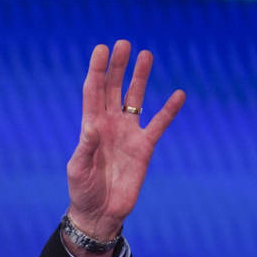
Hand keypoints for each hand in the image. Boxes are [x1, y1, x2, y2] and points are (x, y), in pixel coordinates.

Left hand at [64, 40, 184, 256]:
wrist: (100, 212)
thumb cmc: (82, 191)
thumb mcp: (78, 169)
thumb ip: (85, 147)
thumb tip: (92, 127)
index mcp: (90, 127)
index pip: (93, 92)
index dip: (98, 71)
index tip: (101, 49)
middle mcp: (109, 125)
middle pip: (114, 89)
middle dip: (118, 67)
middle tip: (124, 43)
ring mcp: (128, 134)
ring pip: (135, 99)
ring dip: (140, 78)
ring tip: (146, 55)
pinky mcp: (144, 147)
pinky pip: (159, 124)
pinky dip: (169, 110)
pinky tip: (178, 94)